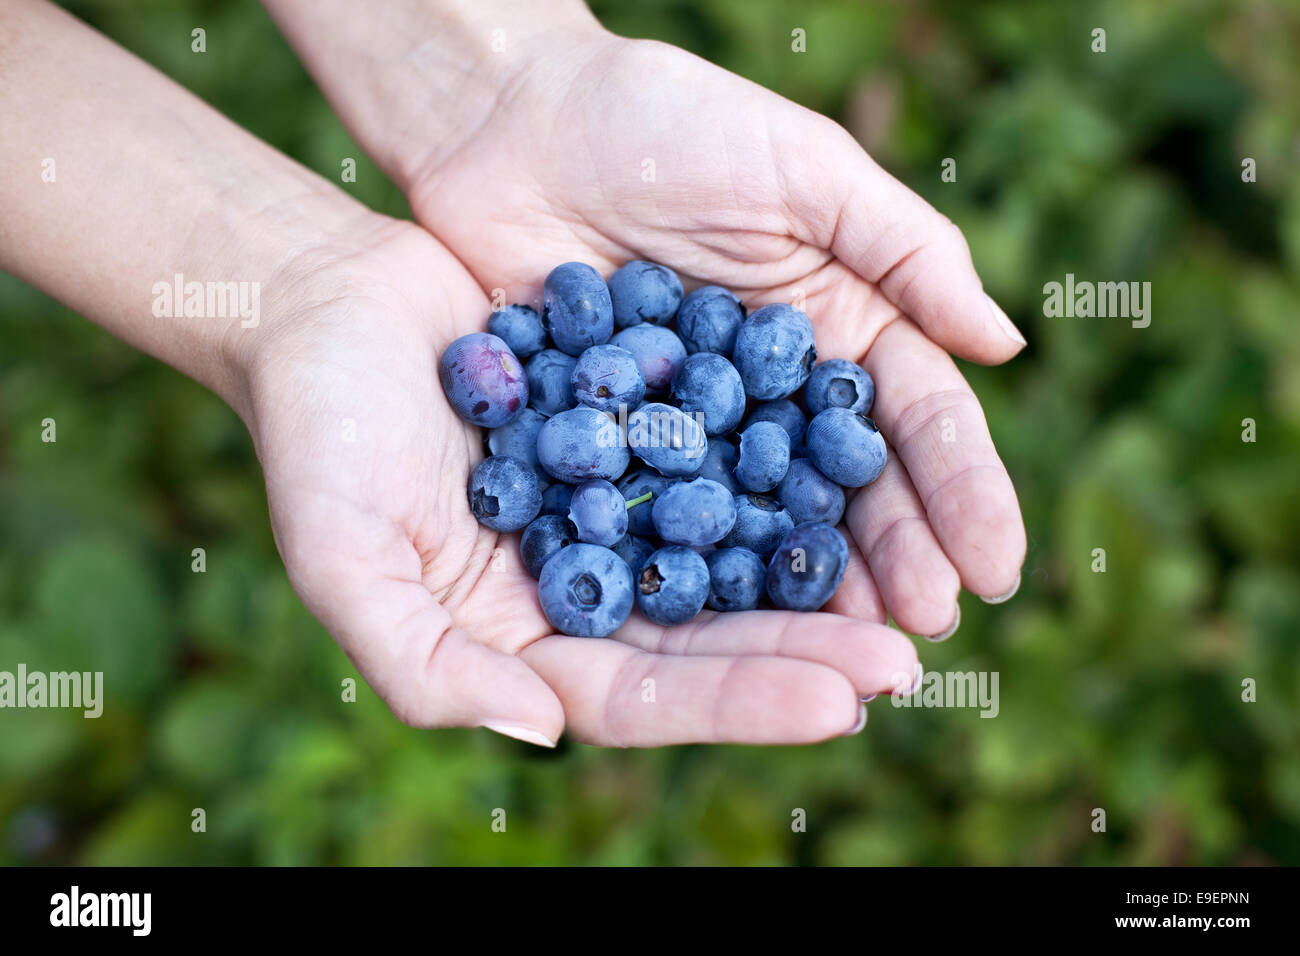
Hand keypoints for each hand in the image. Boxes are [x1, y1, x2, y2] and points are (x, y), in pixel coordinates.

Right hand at [241, 219, 920, 745]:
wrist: (328, 302)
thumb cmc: (317, 434)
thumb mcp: (344, 558)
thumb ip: (424, 664)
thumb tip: (543, 728)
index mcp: (525, 641)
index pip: (646, 693)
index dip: (740, 702)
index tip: (841, 704)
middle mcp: (584, 585)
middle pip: (710, 634)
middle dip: (806, 651)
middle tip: (905, 660)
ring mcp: (618, 506)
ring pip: (734, 552)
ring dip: (817, 568)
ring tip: (911, 579)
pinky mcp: (638, 428)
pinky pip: (724, 453)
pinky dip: (786, 466)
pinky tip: (856, 466)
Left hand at [395, 30, 1027, 637]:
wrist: (514, 122)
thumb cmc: (667, 123)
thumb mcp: (806, 170)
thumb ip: (908, 251)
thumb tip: (1007, 345)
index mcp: (841, 326)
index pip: (917, 422)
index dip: (962, 494)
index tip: (997, 568)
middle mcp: (777, 393)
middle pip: (851, 490)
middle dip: (897, 558)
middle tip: (924, 629)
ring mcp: (698, 429)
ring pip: (767, 522)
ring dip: (812, 588)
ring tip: (851, 652)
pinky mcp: (617, 449)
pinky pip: (666, 520)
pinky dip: (701, 572)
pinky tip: (730, 628)